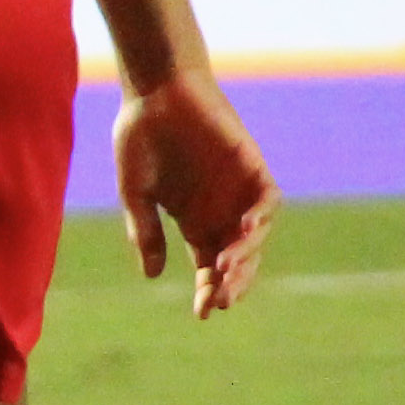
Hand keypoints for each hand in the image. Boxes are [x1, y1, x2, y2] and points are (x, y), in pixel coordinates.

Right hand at [115, 70, 276, 318]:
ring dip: (245, 256)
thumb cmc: (140, 137)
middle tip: (221, 300)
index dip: (208, 290)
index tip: (203, 313)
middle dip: (231, 282)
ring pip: (254, 236)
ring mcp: (237, 190)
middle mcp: (219, 210)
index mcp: (192, 220)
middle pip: (235, 259)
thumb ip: (145, 231)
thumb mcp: (136, 192)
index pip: (207, 267)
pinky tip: (245, 233)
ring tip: (226, 268)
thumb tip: (153, 276)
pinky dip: (261, 218)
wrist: (156, 91)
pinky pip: (268, 200)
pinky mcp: (251, 167)